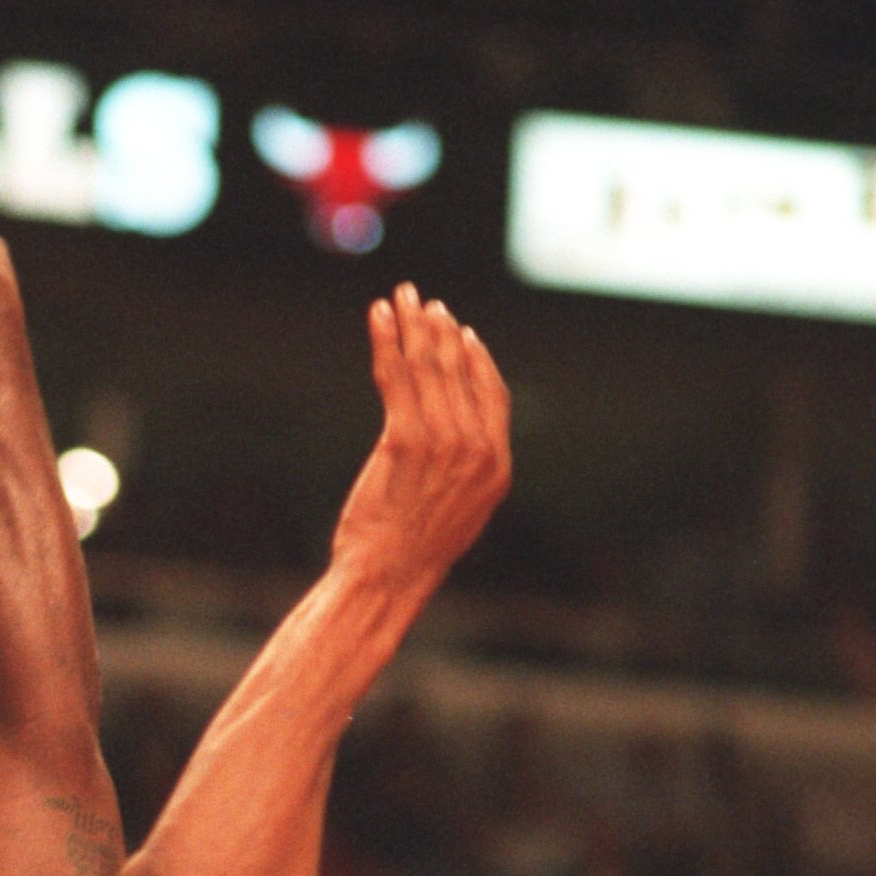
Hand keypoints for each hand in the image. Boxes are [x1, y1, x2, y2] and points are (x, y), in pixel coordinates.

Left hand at [330, 285, 511, 589]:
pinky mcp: (404, 440)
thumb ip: (465, 474)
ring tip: (401, 297)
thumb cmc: (413, 553)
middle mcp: (477, 449)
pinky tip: (378, 317)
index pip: (494, 394)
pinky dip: (385, 341)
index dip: (477, 359)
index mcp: (498, 466)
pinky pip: (394, 377)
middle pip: (459, 372)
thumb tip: (459, 447)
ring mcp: (443, 443)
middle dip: (439, 330)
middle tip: (424, 301)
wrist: (387, 577)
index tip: (462, 333)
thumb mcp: (458, 514)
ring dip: (412, 325)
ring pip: (427, 368)